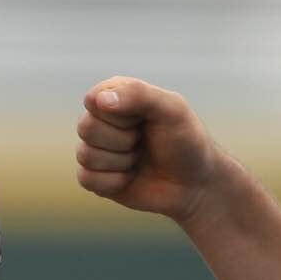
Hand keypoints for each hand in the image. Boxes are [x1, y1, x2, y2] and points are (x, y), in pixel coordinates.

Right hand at [75, 76, 224, 223]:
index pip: (94, 100)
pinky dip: (114, 182)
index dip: (119, 115)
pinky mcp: (95, 177)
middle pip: (86, 127)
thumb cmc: (187, 141)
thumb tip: (99, 100)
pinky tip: (131, 177)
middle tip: (144, 141)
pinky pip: (86, 179)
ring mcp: (97, 149)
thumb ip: (139, 94)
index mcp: (118, 95)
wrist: (195, 185)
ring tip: (140, 159)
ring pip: (85, 155)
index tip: (144, 119)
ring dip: (121, 162)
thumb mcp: (173, 110)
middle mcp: (103, 120)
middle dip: (122, 140)